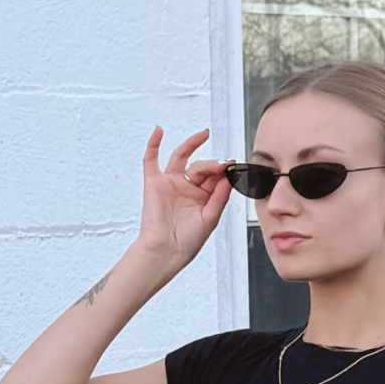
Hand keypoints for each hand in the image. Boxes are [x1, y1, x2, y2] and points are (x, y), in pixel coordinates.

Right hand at [135, 126, 231, 275]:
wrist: (166, 252)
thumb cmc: (187, 242)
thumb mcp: (210, 219)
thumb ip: (220, 197)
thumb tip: (229, 177)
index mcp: (202, 198)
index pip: (214, 177)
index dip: (223, 170)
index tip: (232, 166)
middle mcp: (187, 188)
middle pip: (201, 166)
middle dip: (212, 164)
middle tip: (221, 165)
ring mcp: (170, 184)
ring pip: (182, 157)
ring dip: (192, 144)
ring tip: (204, 135)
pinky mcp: (154, 183)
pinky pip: (151, 160)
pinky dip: (153, 144)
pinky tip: (159, 131)